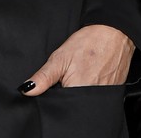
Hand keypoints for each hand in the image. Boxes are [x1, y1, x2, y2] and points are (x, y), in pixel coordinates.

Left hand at [18, 24, 133, 94]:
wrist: (114, 34)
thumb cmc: (88, 43)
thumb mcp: (60, 57)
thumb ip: (43, 77)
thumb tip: (26, 90)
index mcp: (76, 92)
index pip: (58, 106)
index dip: (53, 96)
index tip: (55, 83)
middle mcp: (90, 99)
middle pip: (71, 105)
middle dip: (65, 94)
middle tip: (69, 74)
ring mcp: (102, 98)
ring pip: (83, 102)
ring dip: (77, 92)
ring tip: (80, 73)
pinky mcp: (111, 95)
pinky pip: (95, 99)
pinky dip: (90, 91)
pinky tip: (90, 76)